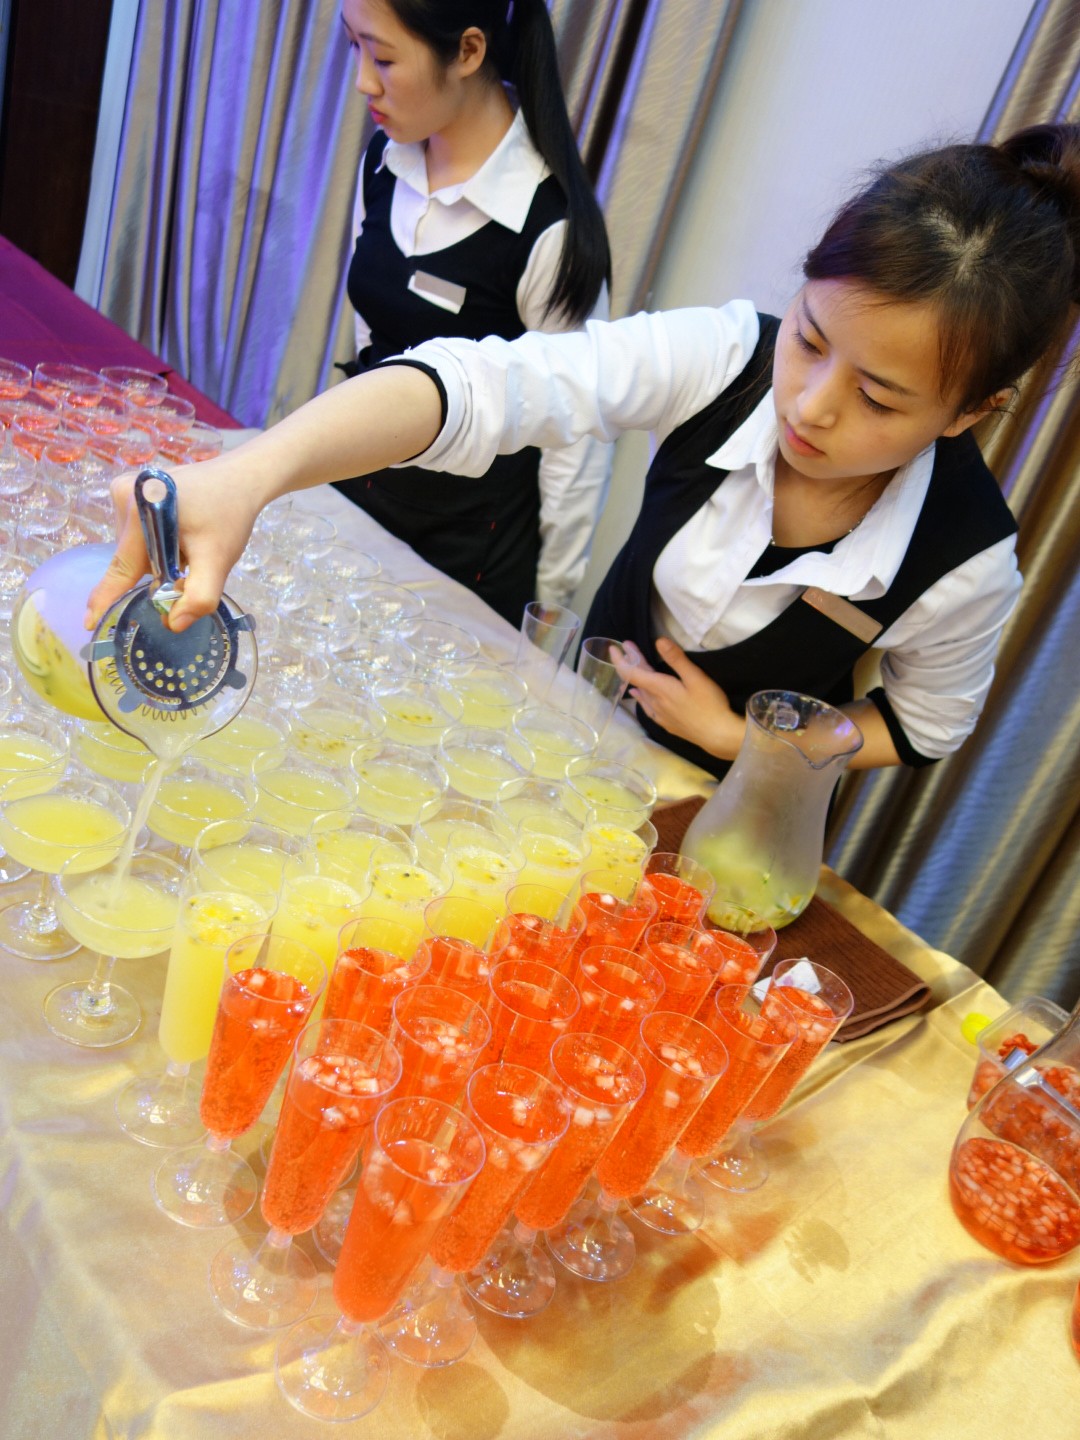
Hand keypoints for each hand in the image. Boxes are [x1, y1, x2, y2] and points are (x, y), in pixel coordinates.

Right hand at [84, 452, 268, 633]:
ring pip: (134, 547)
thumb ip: (200, 595)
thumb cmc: (229, 515)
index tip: (87, 623)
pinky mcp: (130, 488)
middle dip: (157, 571)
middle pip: (131, 558)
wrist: (240, 478)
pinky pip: (137, 532)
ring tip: (187, 539)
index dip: (106, 599)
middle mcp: (123, 495)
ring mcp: (124, 488)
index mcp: (140, 512)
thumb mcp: (219, 560)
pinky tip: (178, 529)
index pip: (121, 568)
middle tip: (190, 560)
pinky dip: (156, 541)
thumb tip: (173, 624)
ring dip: (158, 556)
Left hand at [613, 636, 745, 759]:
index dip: (620, 660)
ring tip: (633, 667)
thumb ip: (676, 659)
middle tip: (629, 647)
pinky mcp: (666, 724)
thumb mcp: (696, 677)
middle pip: (637, 680)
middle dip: (631, 662)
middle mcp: (655, 702)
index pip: (631, 673)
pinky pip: (647, 707)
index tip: (614, 648)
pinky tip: (639, 697)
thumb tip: (659, 641)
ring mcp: (660, 715)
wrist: (717, 735)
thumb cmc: (709, 704)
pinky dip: (640, 697)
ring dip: (636, 679)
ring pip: (641, 694)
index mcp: (660, 688)